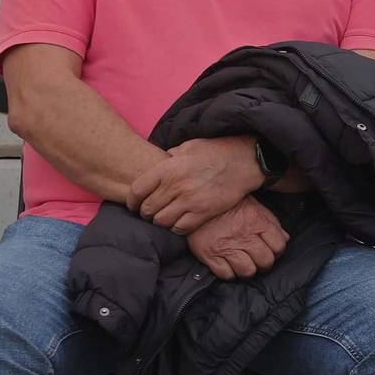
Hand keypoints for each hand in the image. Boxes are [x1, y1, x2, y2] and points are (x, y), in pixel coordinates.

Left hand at [127, 135, 262, 235]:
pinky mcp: (203, 212)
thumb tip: (158, 162)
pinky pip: (180, 228)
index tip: (134, 206)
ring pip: (162, 221)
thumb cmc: (215, 151)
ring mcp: (189, 201)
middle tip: (150, 214)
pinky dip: (176, 228)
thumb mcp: (188, 147)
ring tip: (164, 218)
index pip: (137, 190)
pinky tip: (178, 222)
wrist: (243, 161)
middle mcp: (175, 186)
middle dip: (145, 213)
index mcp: (168, 168)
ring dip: (160, 222)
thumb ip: (169, 157)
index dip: (132, 201)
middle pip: (148, 209)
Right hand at [188, 196, 289, 279]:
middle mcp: (244, 236)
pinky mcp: (210, 255)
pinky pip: (226, 275)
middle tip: (258, 259)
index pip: (279, 246)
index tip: (271, 250)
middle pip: (265, 262)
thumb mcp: (253, 205)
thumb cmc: (228, 204)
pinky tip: (229, 265)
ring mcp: (226, 247)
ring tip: (244, 263)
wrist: (196, 201)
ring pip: (248, 271)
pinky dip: (229, 273)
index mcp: (256, 221)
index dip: (277, 251)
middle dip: (264, 263)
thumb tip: (285, 238)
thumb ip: (271, 222)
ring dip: (248, 270)